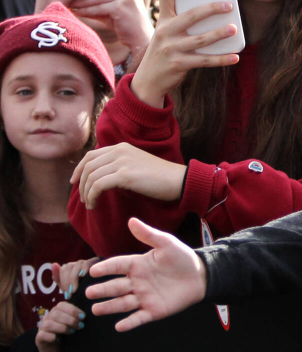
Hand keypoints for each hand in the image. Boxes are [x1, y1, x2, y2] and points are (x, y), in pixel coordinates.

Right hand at [34, 301, 84, 351]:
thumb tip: (87, 314)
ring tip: (71, 332)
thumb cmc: (69, 337)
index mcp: (57, 312)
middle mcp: (48, 318)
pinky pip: (42, 335)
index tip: (83, 316)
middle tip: (80, 326)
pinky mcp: (39, 339)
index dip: (72, 310)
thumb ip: (78, 318)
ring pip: (48, 324)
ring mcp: (42, 328)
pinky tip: (58, 339)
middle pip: (55, 313)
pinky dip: (51, 336)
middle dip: (70, 319)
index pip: (61, 305)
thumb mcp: (75, 326)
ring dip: (62, 327)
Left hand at [53, 257, 97, 299]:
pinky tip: (83, 275)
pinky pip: (88, 262)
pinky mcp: (96, 262)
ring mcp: (88, 263)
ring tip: (76, 289)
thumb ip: (59, 278)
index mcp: (71, 269)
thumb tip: (53, 264)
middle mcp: (79, 264)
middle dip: (68, 281)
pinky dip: (84, 268)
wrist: (93, 301)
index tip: (67, 294)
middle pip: (69, 266)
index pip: (63, 269)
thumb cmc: (81, 295)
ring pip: (78, 264)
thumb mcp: (68, 288)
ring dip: (74, 277)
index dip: (63, 281)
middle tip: (71, 293)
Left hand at [71, 142, 186, 209]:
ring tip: (90, 204)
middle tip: (83, 199)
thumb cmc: (159, 177)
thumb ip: (119, 165)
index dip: (78, 170)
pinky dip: (92, 196)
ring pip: (91, 177)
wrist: (177, 179)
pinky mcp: (125, 175)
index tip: (74, 182)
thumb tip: (101, 177)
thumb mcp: (136, 164)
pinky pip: (98, 186)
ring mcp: (122, 162)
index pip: (90, 156)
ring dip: (86, 193)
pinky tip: (95, 204)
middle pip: (87, 166)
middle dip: (80, 184)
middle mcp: (119, 151)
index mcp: (121, 147)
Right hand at [87, 219, 207, 331]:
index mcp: (137, 265)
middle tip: (90, 293)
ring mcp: (143, 297)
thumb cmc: (182, 258)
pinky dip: (129, 323)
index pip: (118, 266)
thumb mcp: (167, 243)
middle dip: (102, 290)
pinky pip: (139, 318)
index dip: (106, 268)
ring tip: (96, 310)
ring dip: (109, 307)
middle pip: (116, 286)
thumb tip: (131, 220)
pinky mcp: (153, 311)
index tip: (94, 271)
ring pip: (122, 303)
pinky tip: (119, 327)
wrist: (201, 276)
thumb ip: (149, 235)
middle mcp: (136, 282)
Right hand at [128, 0, 238, 107]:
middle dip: (211, 9)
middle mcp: (165, 32)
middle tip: (229, 5)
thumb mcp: (168, 34)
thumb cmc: (165, 50)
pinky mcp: (179, 64)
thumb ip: (184, 22)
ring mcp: (171, 48)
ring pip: (200, 39)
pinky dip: (222, 59)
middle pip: (191, 16)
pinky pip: (205, 60)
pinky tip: (235, 56)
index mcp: (163, 20)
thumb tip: (217, 12)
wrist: (148, 80)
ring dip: (219, 34)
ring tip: (233, 28)